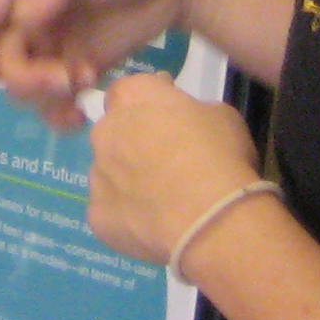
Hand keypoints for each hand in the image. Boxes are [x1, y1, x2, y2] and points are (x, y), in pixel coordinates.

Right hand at [0, 0, 192, 123]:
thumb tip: (23, 19)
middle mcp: (30, 17)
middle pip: (1, 61)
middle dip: (26, 77)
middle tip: (66, 80)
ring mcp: (54, 46)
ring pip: (25, 87)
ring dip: (46, 97)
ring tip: (87, 84)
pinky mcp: (79, 68)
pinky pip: (55, 102)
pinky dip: (61, 115)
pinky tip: (84, 114)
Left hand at [88, 71, 262, 265]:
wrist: (209, 218)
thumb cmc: (219, 157)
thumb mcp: (221, 116)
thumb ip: (193, 111)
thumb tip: (187, 121)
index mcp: (132, 97)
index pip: (127, 91)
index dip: (146, 104)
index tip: (167, 118)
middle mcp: (105, 131)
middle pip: (113, 133)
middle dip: (133, 144)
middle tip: (167, 164)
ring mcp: (97, 175)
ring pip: (109, 174)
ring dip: (128, 182)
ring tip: (163, 202)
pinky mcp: (97, 215)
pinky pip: (110, 212)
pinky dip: (127, 218)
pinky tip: (154, 227)